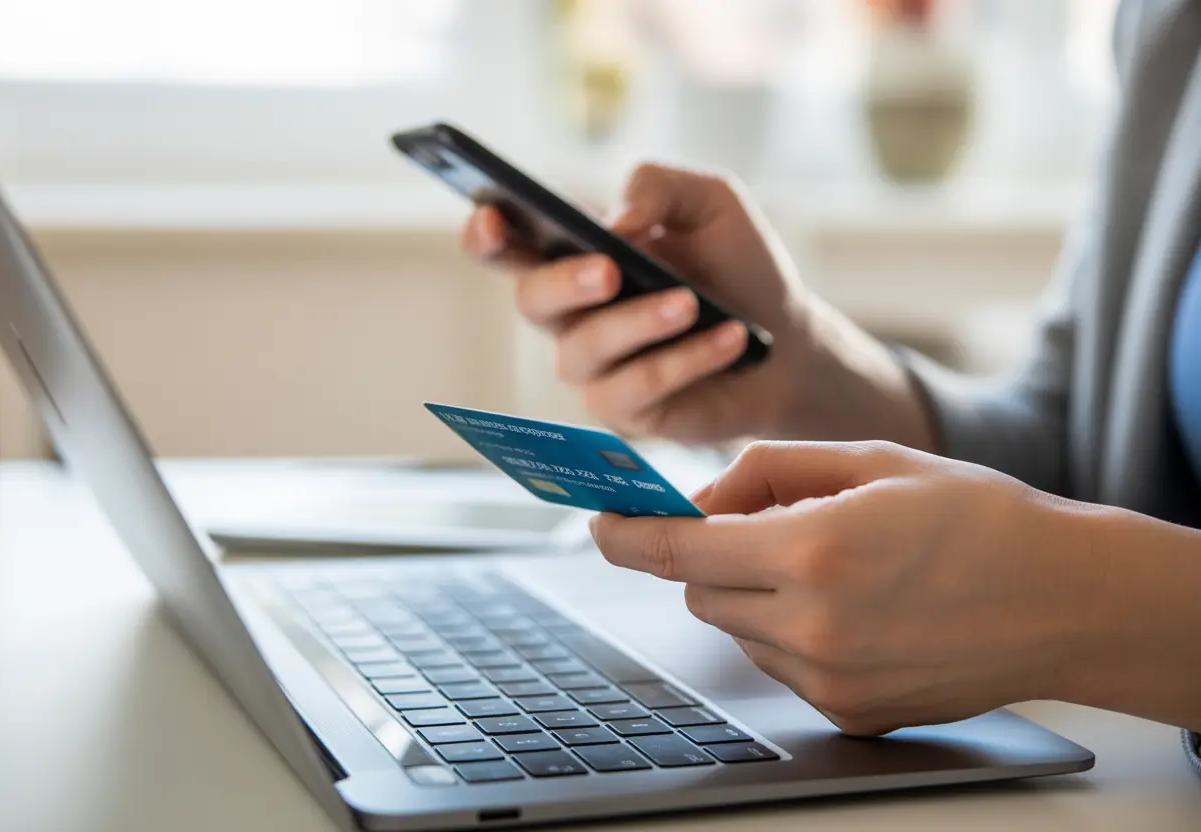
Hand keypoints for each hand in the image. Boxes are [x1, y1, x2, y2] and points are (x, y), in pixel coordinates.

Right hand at [461, 164, 933, 449]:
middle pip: (530, 301)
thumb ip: (659, 186)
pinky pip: (634, 388)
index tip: (491, 216)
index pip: (507, 247)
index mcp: (575, 257)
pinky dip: (683, 360)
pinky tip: (729, 339)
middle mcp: (571, 315)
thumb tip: (617, 219)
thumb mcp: (711, 202)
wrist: (790, 340)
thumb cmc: (739, 268)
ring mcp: (594, 368)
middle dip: (564, 283)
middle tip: (608, 270)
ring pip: (584, 349)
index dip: (485, 233)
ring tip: (691, 302)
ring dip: (638, 323)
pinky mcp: (626, 412)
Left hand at [589, 441, 1103, 735]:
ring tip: (835, 567)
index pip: (678, 552)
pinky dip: (791, 633)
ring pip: (738, 631)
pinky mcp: (851, 715)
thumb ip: (768, 471)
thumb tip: (702, 498)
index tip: (601, 524)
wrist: (1065, 598)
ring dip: (754, 595)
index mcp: (815, 552)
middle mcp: (815, 628)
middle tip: (767, 527)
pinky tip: (857, 610)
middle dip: (711, 557)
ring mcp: (832, 682)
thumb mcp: (868, 459)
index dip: (626, 535)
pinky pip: (781, 667)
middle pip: (700, 593)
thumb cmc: (976, 515)